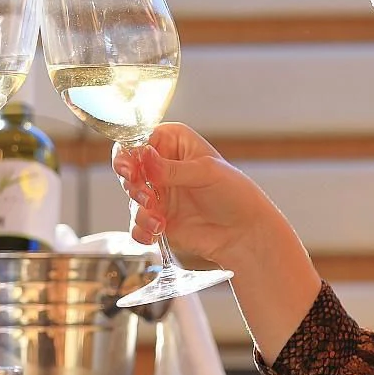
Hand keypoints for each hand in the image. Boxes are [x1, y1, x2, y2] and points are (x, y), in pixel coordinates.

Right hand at [114, 123, 292, 272]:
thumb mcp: (206, 173)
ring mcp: (157, 193)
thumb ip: (172, 168)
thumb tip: (144, 156)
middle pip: (128, 170)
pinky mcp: (156, 218)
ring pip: (131, 199)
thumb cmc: (235, 193)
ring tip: (159, 222)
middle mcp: (160, 165)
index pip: (138, 141)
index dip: (129, 156)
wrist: (245, 233)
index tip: (130, 171)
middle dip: (134, 187)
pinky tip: (155, 233)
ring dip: (141, 211)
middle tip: (148, 198)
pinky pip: (137, 223)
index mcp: (172, 142)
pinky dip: (141, 230)